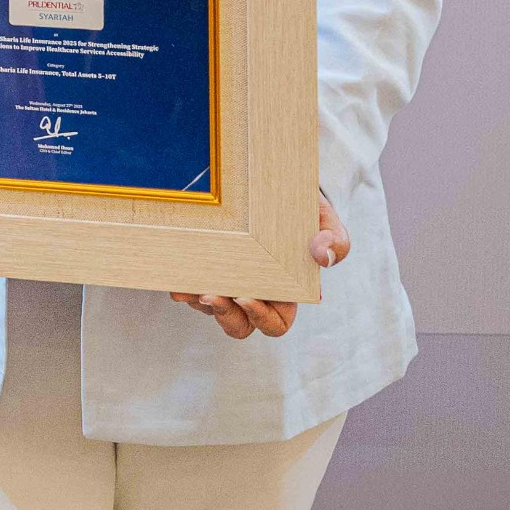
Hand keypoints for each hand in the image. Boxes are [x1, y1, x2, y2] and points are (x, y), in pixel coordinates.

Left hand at [169, 194, 350, 338]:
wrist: (269, 183)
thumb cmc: (300, 207)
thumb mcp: (323, 218)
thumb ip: (336, 240)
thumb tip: (323, 258)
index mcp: (285, 293)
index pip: (274, 323)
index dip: (261, 318)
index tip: (245, 297)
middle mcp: (254, 292)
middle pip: (238, 325)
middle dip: (223, 315)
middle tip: (209, 295)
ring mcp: (225, 280)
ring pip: (209, 308)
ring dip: (197, 301)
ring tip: (186, 287)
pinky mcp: (203, 264)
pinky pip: (189, 285)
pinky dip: (181, 284)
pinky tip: (174, 278)